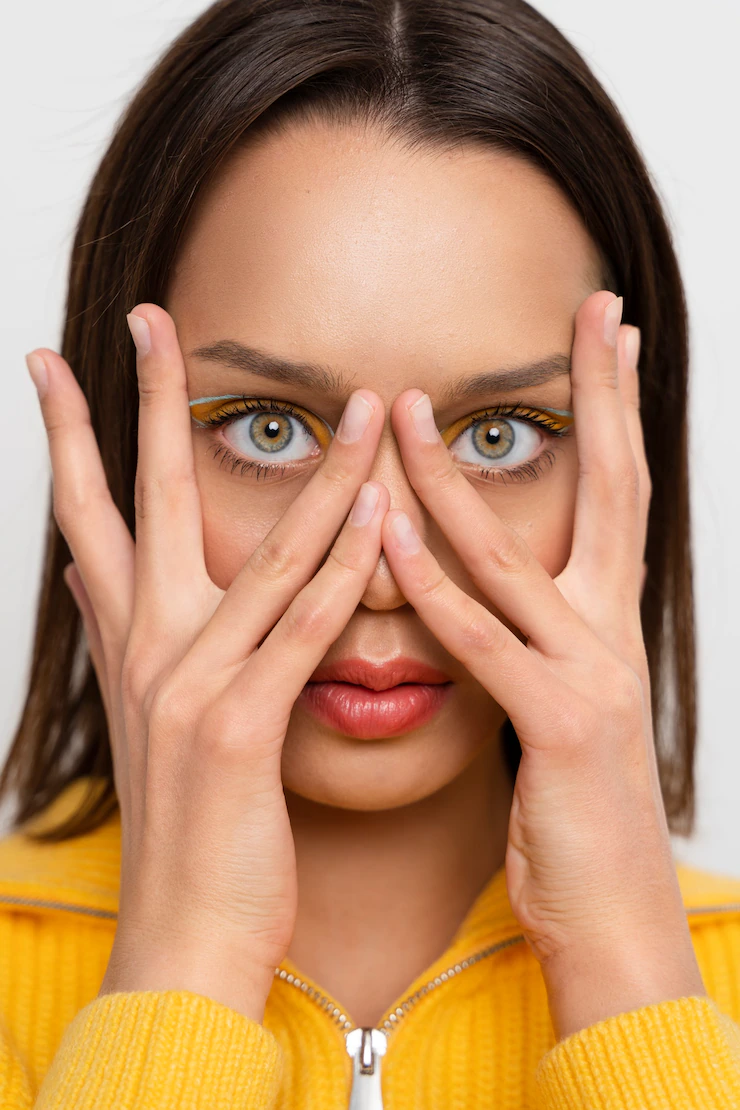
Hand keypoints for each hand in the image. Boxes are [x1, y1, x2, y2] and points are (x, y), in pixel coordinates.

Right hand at [27, 304, 388, 1023]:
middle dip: (148, 404)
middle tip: (149, 318)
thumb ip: (140, 641)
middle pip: (145, 502)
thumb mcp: (157, 726)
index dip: (71, 435)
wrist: (184, 937)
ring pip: (260, 555)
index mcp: (130, 647)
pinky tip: (379, 513)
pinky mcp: (238, 731)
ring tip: (357, 403)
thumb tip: (106, 579)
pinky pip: (299, 632)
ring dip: (315, 475)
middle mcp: (147, 651)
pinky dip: (340, 571)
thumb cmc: (191, 831)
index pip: (89, 516)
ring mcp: (187, 687)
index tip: (59, 364)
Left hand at [380, 290, 705, 1039]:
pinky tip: (388, 534)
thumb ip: (524, 640)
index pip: (619, 494)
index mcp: (610, 627)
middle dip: (605, 395)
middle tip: (599, 311)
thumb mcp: (556, 710)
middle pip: (614, 490)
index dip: (620, 411)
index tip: (611, 335)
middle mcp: (615, 635)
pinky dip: (436, 586)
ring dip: (457, 481)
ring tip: (409, 410)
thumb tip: (480, 591)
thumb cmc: (575, 817)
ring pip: (517, 557)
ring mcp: (596, 677)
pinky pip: (485, 642)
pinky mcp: (563, 728)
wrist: (614, 923)